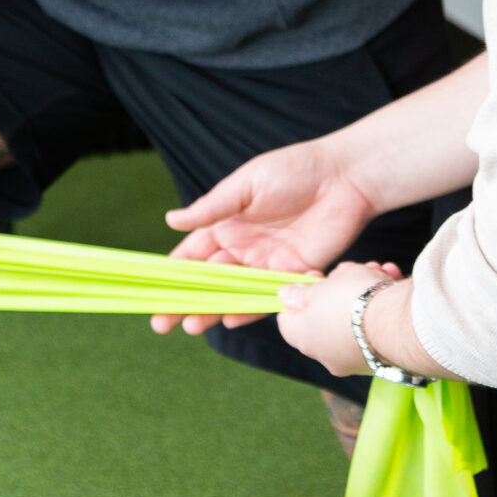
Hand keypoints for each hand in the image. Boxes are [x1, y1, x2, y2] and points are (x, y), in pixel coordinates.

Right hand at [150, 134, 377, 338]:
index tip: (152, 292)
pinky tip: (231, 320)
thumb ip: (212, 208)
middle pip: (208, 281)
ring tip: (191, 326)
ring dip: (212, 310)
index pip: (192, 254)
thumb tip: (170, 220)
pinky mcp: (293, 273)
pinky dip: (249, 308)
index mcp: (227, 224)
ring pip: (233, 293)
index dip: (172, 274)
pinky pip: (268, 296)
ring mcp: (267, 263)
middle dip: (184, 301)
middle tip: (162, 324)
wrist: (345, 177)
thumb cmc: (294, 170)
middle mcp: (243, 248)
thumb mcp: (246, 184)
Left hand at [274, 260, 408, 377]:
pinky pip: (377, 326)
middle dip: (338, 287)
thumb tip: (284, 296)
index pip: (288, 318)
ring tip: (375, 271)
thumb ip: (300, 294)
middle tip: (347, 270)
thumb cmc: (352, 301)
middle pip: (325, 314)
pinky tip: (390, 283)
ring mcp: (356, 358)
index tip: (313, 277)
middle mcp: (327, 355)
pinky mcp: (382, 357)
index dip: (297, 294)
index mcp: (304, 339)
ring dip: (363, 290)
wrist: (399, 324)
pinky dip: (382, 304)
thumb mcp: (319, 289)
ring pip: (354, 316)